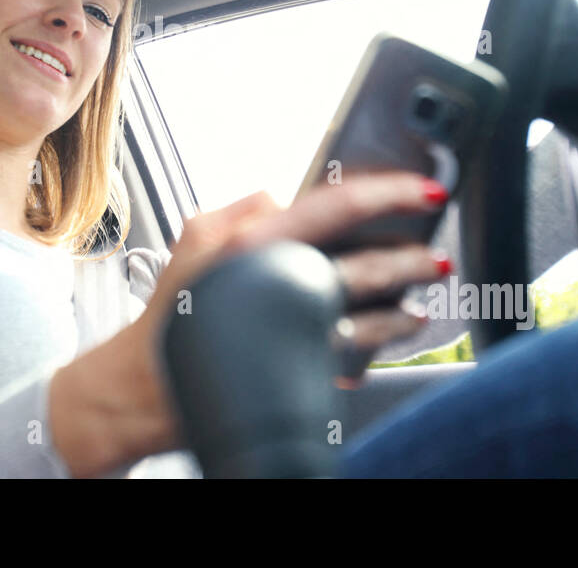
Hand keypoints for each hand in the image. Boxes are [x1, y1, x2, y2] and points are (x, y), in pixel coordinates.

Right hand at [129, 171, 449, 450]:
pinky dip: (384, 340)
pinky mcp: (301, 374)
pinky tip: (396, 330)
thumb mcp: (195, 235)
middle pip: (367, 264)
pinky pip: (361, 352)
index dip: (392, 192)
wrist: (142, 386)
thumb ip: (247, 207)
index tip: (427, 189)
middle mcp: (277, 283)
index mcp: (253, 242)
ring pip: (374, 313)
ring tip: (422, 296)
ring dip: (406, 303)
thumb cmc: (172, 311)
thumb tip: (290, 194)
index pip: (339, 203)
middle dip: (411, 258)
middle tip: (435, 254)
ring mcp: (293, 332)